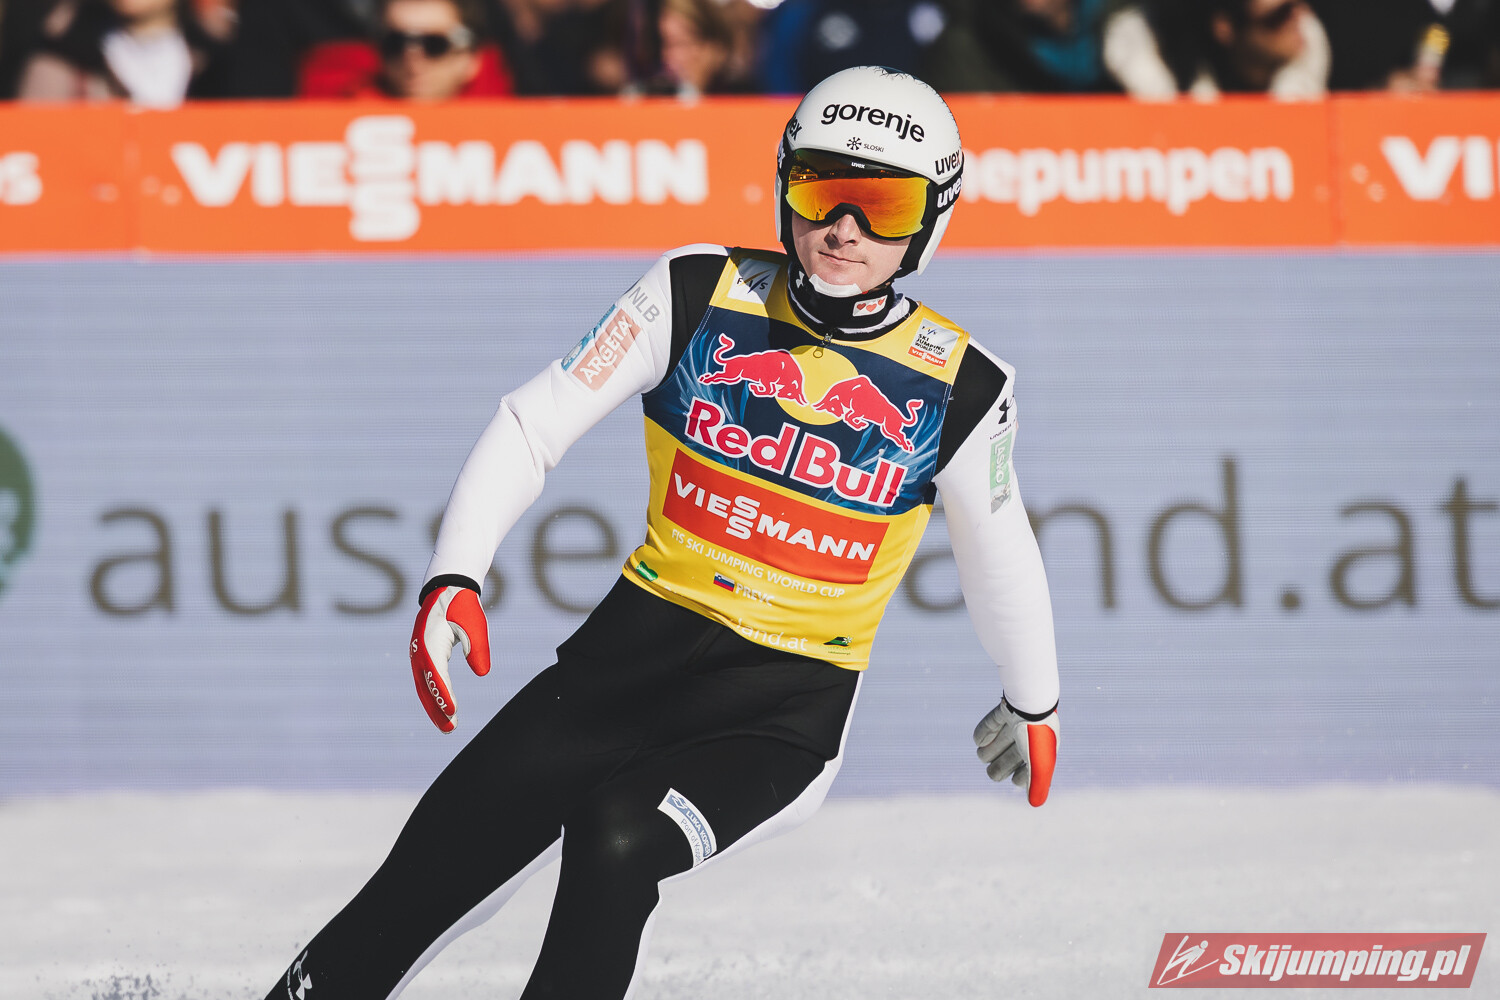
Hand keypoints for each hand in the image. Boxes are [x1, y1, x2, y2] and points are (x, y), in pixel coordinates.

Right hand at [409, 583, 490, 732]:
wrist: (447, 589)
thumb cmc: (463, 606)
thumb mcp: (475, 624)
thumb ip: (478, 648)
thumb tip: (482, 673)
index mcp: (431, 641)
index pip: (437, 673)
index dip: (444, 694)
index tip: (453, 711)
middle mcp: (419, 650)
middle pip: (426, 685)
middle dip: (437, 709)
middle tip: (450, 729)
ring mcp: (417, 653)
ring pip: (423, 686)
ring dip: (434, 706)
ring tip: (447, 726)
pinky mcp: (421, 656)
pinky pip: (425, 680)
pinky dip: (432, 695)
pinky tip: (443, 709)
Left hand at [973, 698, 1057, 806]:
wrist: (1031, 701)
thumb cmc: (1037, 736)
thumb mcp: (1040, 764)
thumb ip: (1038, 784)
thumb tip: (1035, 804)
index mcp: (1042, 749)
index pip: (1032, 767)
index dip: (1023, 776)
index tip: (1015, 781)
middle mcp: (1030, 736)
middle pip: (1013, 755)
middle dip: (1001, 765)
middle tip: (991, 773)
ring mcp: (1018, 722)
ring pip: (1002, 739)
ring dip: (990, 749)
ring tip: (981, 755)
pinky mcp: (1006, 710)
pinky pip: (994, 722)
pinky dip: (984, 732)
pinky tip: (977, 741)